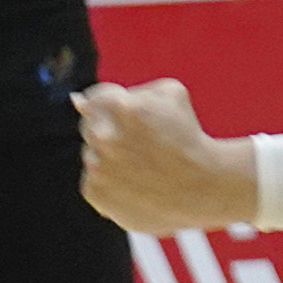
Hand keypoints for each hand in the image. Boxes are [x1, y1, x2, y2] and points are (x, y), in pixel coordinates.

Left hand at [73, 79, 256, 232]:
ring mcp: (97, 167)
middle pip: (90, 126)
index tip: (136, 119)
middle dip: (112, 131)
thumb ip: (129, 89)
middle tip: (143, 144)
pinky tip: (139, 185)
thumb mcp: (171, 95)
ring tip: (145, 167)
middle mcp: (104, 137)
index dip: (117, 106)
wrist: (205, 188)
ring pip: (93, 155)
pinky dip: (112, 183)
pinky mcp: (95, 193)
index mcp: (121, 107)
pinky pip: (94, 181)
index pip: (95, 98)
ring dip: (112, 158)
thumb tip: (77, 100)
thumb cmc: (188, 137)